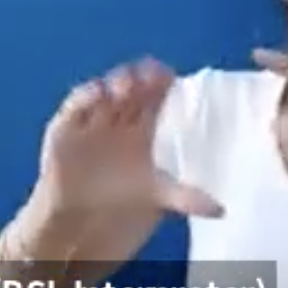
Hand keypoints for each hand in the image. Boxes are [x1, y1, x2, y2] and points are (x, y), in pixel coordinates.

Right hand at [34, 58, 221, 221]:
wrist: (78, 211)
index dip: (160, 81)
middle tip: (150, 76)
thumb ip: (185, 198)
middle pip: (132, 87)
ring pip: (105, 90)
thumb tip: (220, 210)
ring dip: (115, 84)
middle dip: (140, 79)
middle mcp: (119, 115)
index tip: (169, 77)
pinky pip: (75, 105)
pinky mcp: (67, 125)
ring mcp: (92, 117)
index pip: (155, 93)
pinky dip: (84, 96)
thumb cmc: (119, 193)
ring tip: (126, 88)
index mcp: (143, 123)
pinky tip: (97, 94)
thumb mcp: (155, 193)